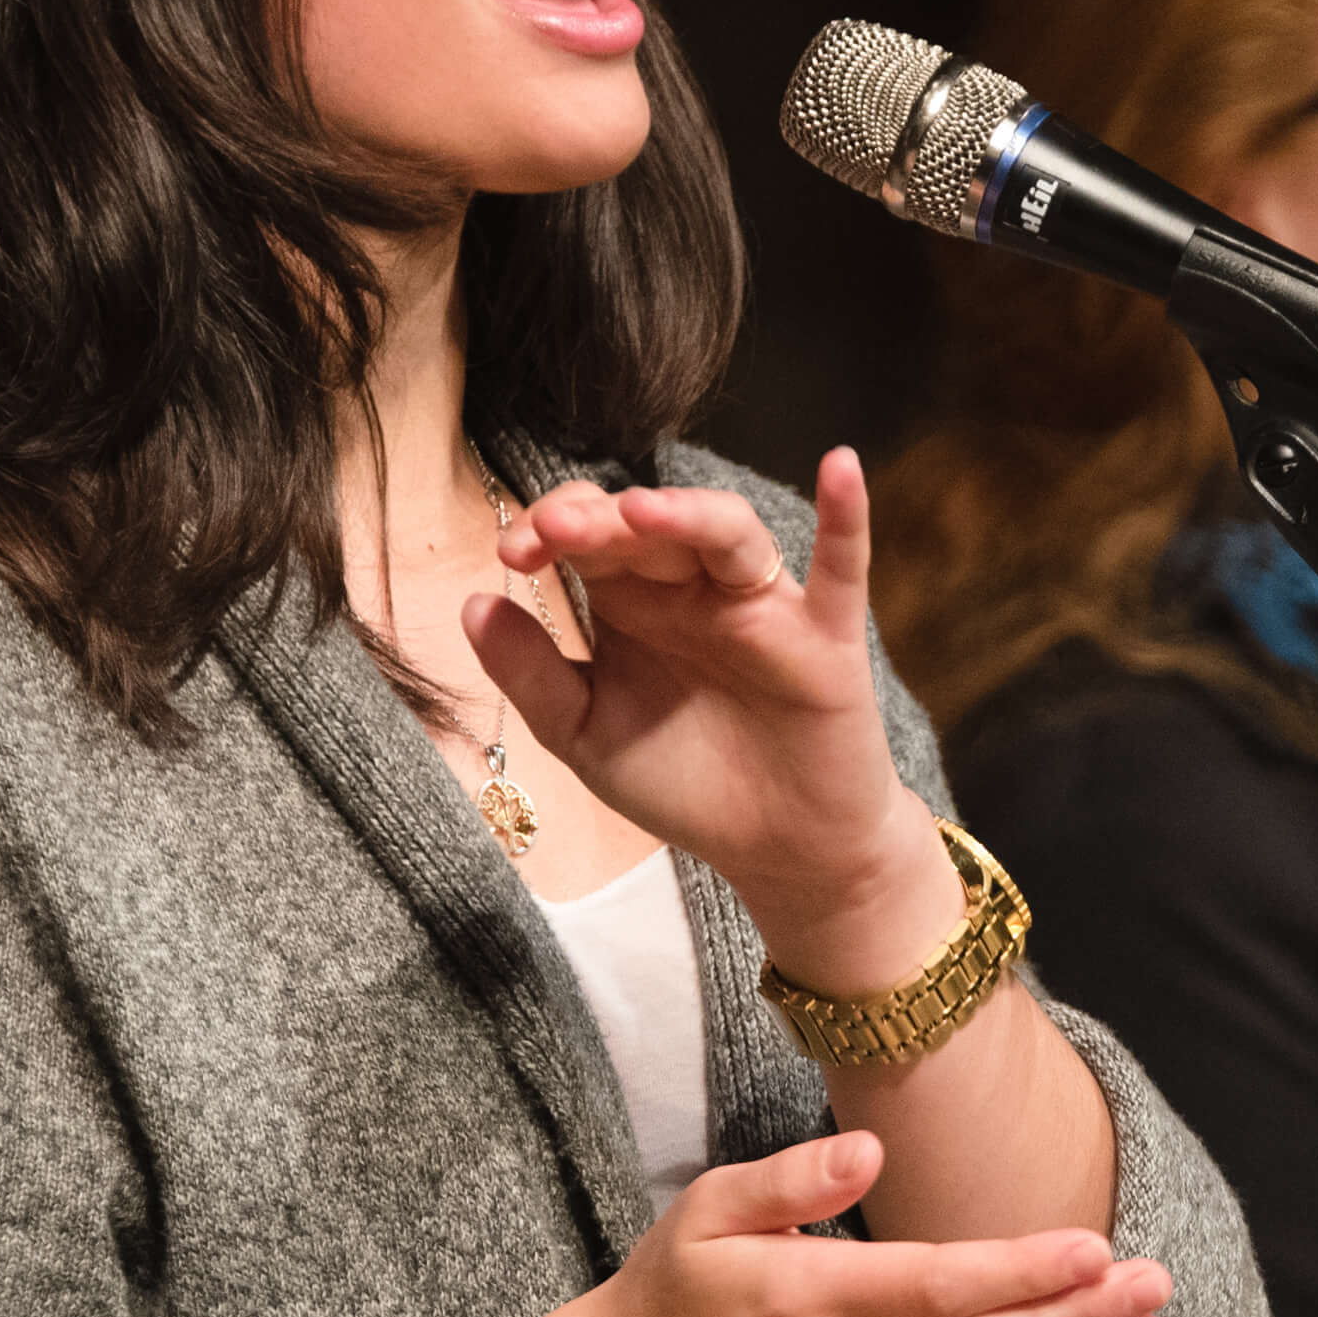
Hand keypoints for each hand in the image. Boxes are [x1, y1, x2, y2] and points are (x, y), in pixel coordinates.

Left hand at [473, 450, 960, 989]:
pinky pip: (842, 568)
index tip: (514, 553)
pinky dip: (845, 516)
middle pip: (650, 528)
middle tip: (558, 530)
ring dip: (689, 514)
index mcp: (633, 601)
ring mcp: (762, 605)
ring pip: (729, 536)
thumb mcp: (587, 735)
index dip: (551, 531)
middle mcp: (695, 589)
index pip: (589, 536)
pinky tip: (840, 467)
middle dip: (601, 522)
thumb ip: (531, 672)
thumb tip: (472, 603)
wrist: (778, 849)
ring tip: (641, 511)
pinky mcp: (825, 636)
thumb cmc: (683, 781)